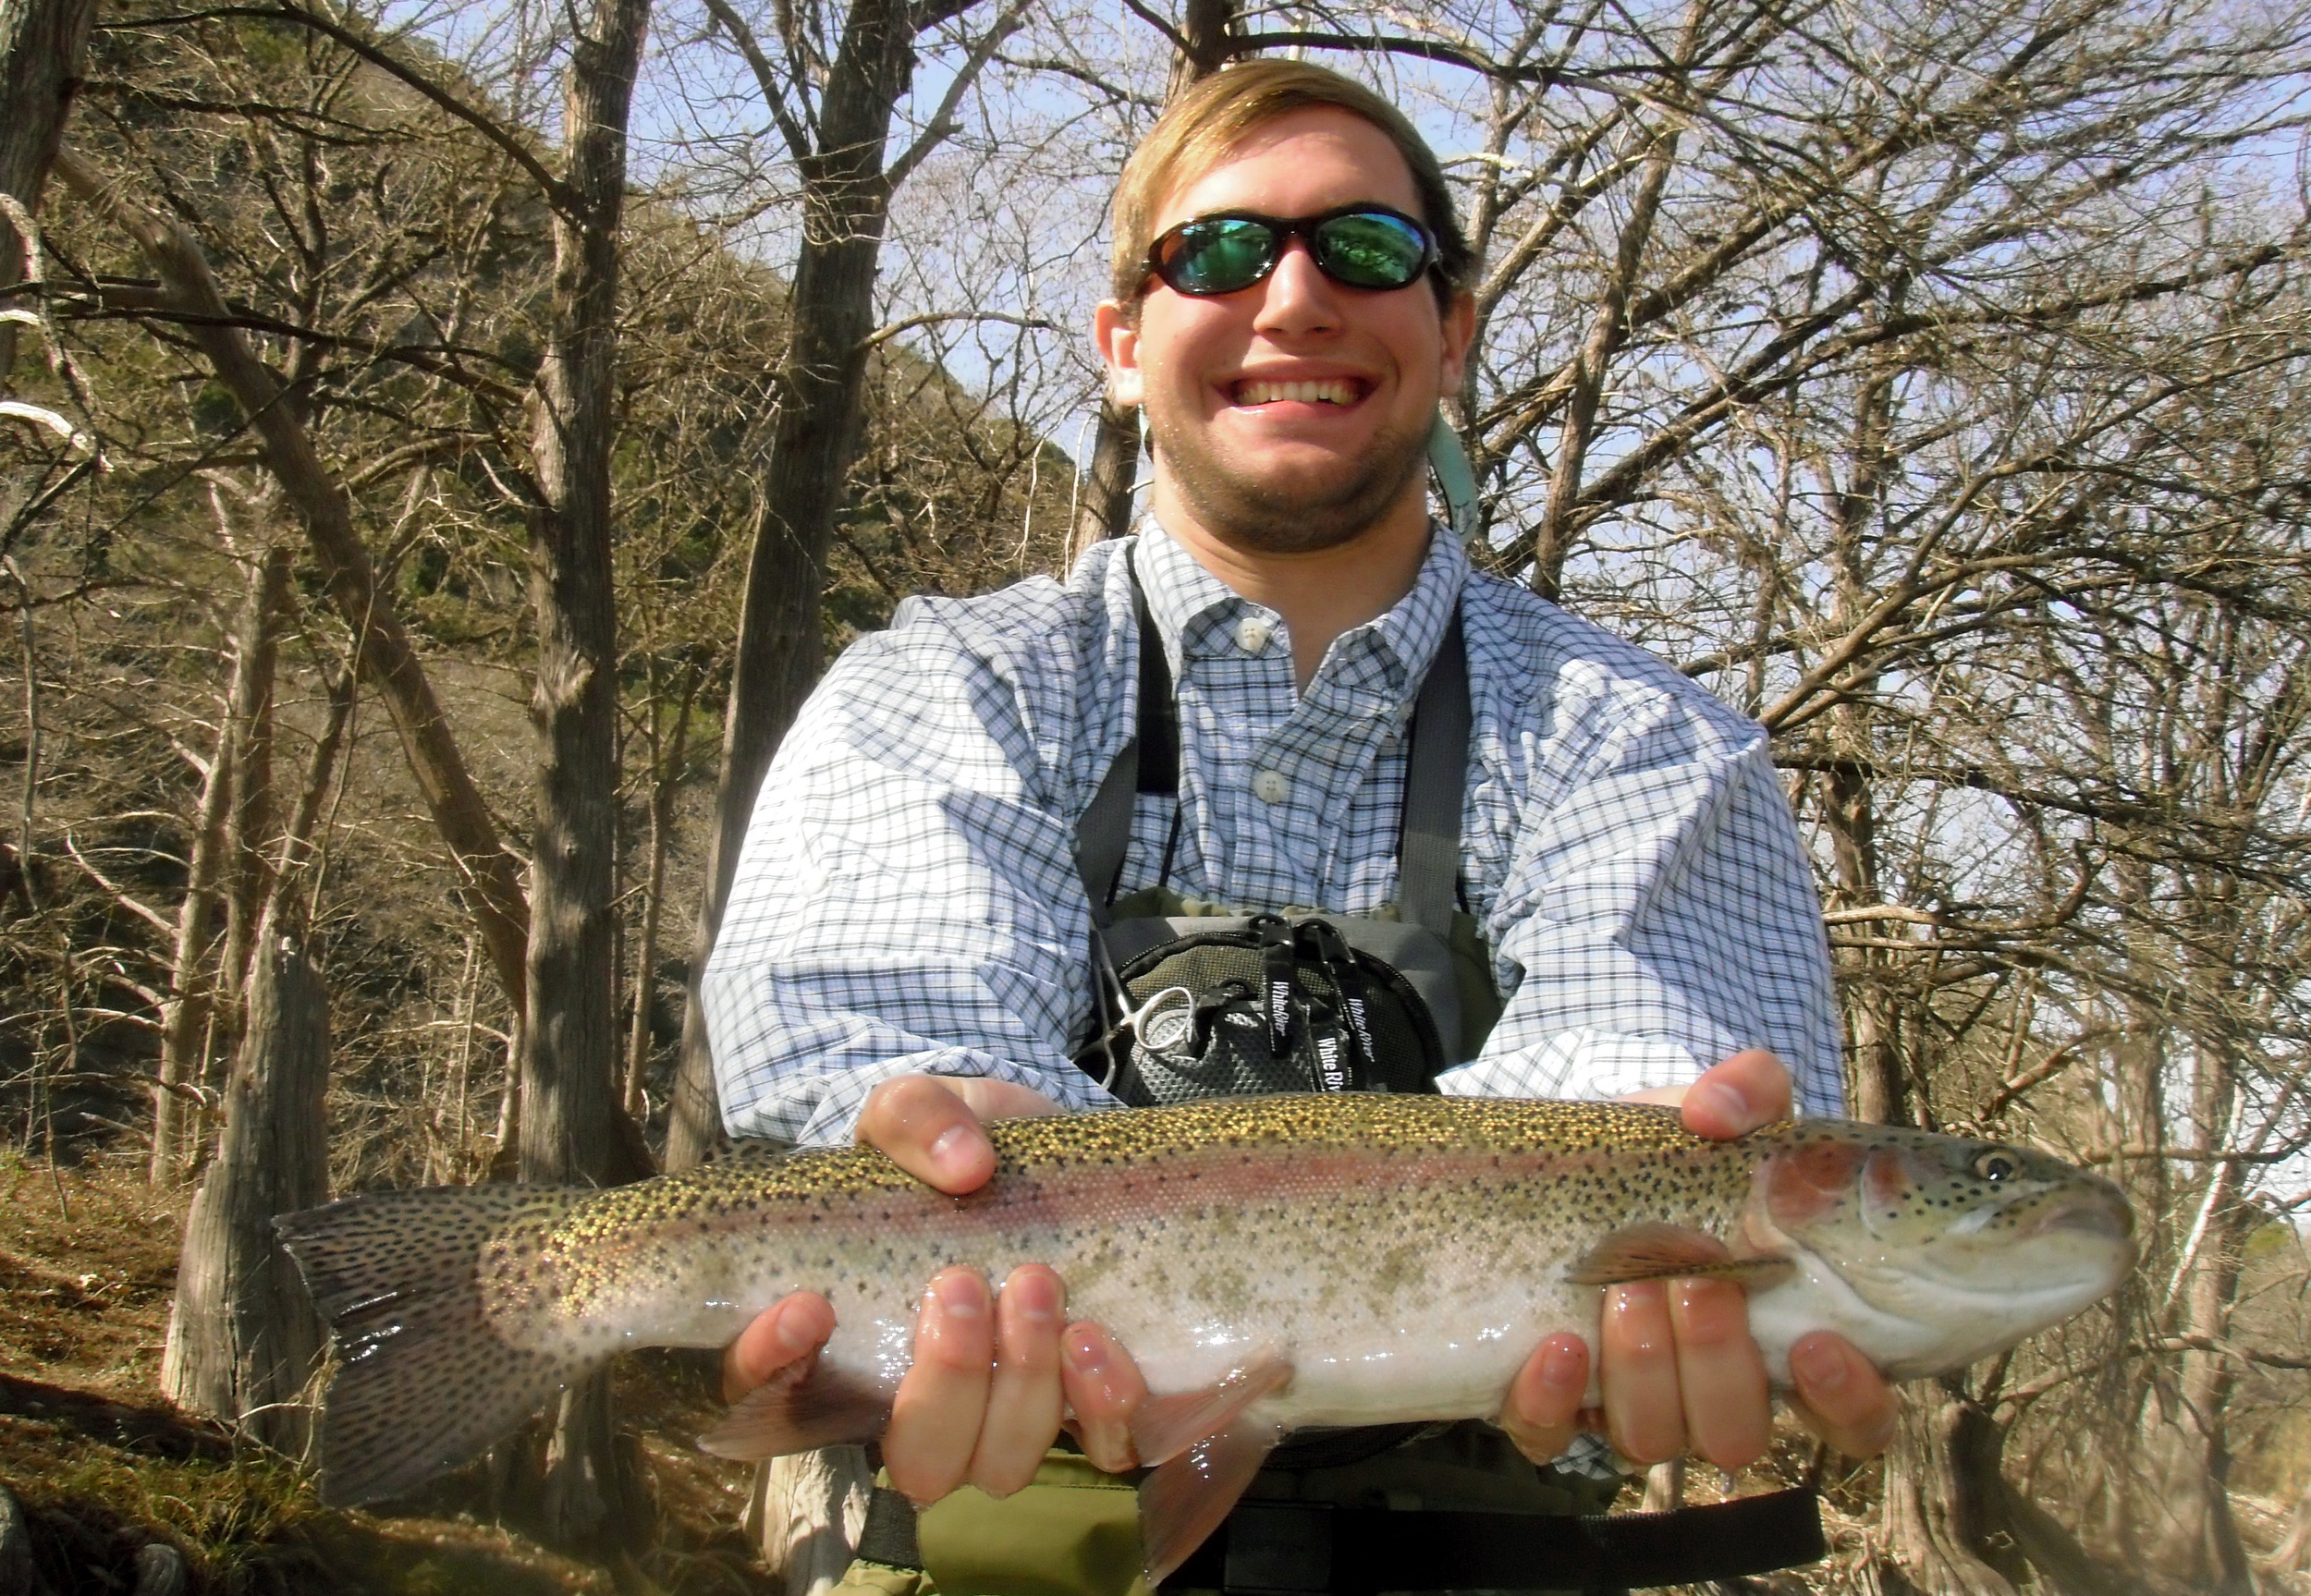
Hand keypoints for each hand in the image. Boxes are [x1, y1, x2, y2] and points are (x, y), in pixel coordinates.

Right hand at [720, 1075, 1150, 1500]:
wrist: (1062, 1164)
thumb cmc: (966, 1150)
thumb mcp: (923, 1112)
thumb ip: (918, 1117)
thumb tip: (965, 1163)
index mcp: (845, 1347)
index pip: (772, 1397)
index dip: (771, 1368)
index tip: (807, 1307)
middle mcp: (921, 1410)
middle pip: (916, 1460)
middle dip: (944, 1381)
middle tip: (960, 1283)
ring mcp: (1005, 1427)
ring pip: (1002, 1466)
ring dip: (1020, 1386)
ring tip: (1036, 1284)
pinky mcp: (1090, 1417)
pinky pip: (1104, 1451)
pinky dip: (1102, 1404)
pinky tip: (1095, 1336)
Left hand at [1498, 1050, 1898, 1470]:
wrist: (1572, 1162)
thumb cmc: (1675, 1151)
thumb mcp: (1722, 1109)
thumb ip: (1747, 1091)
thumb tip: (1716, 1112)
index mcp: (1790, 1340)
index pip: (1855, 1419)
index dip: (1848, 1401)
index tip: (1820, 1345)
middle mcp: (1718, 1391)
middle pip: (1739, 1434)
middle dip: (1717, 1363)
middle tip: (1695, 1281)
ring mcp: (1635, 1404)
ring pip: (1653, 1440)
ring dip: (1643, 1372)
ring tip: (1627, 1291)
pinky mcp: (1554, 1405)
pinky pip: (1552, 1437)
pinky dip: (1552, 1401)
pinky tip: (1556, 1346)